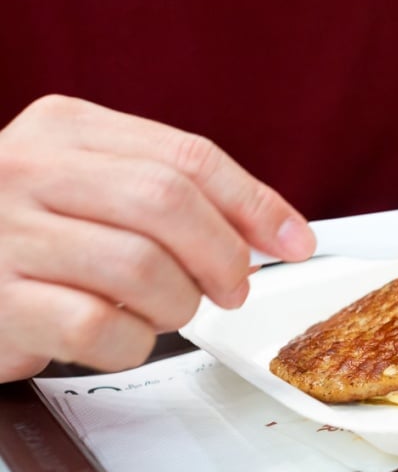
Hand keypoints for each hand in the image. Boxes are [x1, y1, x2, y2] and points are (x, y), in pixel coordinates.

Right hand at [0, 95, 314, 380]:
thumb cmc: (28, 237)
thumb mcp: (93, 189)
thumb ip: (174, 195)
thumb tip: (275, 230)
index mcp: (65, 128)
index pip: (188, 157)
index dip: (255, 205)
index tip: (295, 242)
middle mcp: (25, 168)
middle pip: (166, 203)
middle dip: (222, 256)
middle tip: (232, 289)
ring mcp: (2, 233)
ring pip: (138, 267)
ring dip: (176, 304)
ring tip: (164, 311)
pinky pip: (95, 327)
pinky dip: (130, 343)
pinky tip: (118, 336)